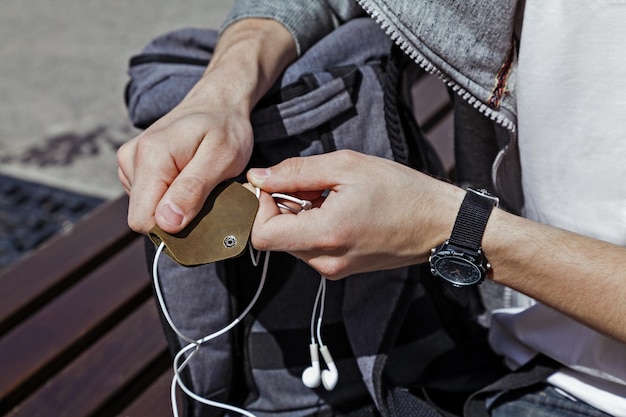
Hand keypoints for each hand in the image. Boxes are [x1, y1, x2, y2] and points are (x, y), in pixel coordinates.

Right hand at [117, 18, 296, 234]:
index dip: (172, 227)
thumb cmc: (225, 128)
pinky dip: (168, 198)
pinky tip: (185, 180)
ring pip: (145, 210)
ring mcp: (129, 163)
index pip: (143, 220)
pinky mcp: (133, 167)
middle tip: (204, 196)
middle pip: (143, 217)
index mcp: (150, 157)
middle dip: (174, 218)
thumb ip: (193, 190)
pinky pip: (147, 199)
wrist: (217, 104)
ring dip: (173, 207)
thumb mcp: (222, 158)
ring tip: (197, 183)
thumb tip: (167, 223)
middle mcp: (131, 159)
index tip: (200, 213)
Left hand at [247, 150, 463, 278]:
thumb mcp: (347, 167)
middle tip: (308, 184)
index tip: (275, 185)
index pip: (261, 235)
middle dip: (280, 206)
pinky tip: (336, 208)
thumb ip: (296, 172)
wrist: (439, 223)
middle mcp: (326, 260)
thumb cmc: (402, 192)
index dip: (259, 207)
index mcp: (326, 235)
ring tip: (328, 194)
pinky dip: (313, 225)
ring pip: (292, 242)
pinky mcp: (341, 268)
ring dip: (297, 215)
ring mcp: (334, 269)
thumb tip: (259, 177)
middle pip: (275, 237)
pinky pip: (311, 247)